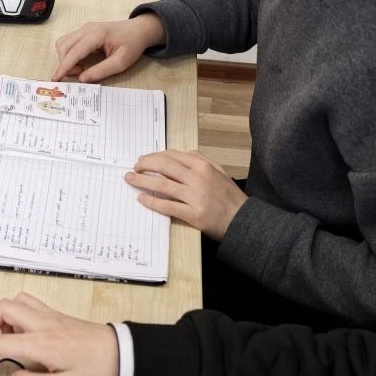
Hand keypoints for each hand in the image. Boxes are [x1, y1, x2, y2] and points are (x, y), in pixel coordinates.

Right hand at [0, 293, 118, 375]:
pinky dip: (17, 315)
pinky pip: (30, 305)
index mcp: (41, 342)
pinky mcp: (59, 317)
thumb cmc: (98, 371)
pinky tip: (23, 336)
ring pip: (16, 301)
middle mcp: (43, 323)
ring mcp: (51, 317)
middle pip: (3, 308)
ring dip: (2, 317)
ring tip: (4, 340)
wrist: (125, 355)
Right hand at [52, 14, 164, 81]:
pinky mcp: (84, 32)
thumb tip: (82, 79)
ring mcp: (84, 29)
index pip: (74, 51)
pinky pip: (69, 43)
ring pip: (64, 43)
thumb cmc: (132, 44)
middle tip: (79, 75)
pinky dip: (70, 55)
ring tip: (81, 69)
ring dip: (66, 59)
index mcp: (96, 34)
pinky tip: (81, 63)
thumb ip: (101, 71)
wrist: (139, 30)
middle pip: (64, 45)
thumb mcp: (121, 62)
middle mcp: (86, 29)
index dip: (64, 66)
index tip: (55, 78)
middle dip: (65, 63)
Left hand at [127, 150, 246, 240]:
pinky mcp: (193, 214)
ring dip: (142, 181)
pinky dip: (152, 202)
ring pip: (162, 184)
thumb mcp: (219, 173)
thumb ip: (203, 162)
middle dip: (144, 165)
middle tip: (134, 168)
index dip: (154, 156)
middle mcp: (198, 177)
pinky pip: (167, 206)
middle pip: (164, 166)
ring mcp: (195, 196)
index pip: (172, 156)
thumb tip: (184, 154)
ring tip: (131, 180)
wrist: (244, 220)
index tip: (144, 160)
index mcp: (203, 165)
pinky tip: (142, 199)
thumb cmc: (230, 198)